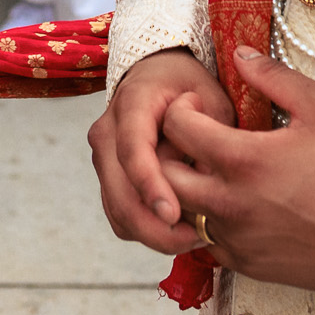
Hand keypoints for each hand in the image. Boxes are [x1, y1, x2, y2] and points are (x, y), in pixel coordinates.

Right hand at [89, 49, 234, 256]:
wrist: (157, 76)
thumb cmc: (187, 86)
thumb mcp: (211, 99)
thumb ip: (211, 136)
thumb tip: (207, 181)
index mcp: (132, 104)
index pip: (133, 150)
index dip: (150, 184)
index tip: (172, 214)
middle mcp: (108, 133)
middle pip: (119, 193)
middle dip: (154, 227)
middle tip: (197, 238)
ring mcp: (103, 158)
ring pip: (118, 212)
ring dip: (153, 233)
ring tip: (194, 235)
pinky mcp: (108, 180)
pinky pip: (121, 217)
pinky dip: (146, 230)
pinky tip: (178, 228)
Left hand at [156, 45, 314, 293]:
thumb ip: (274, 76)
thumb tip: (239, 55)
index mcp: (243, 160)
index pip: (177, 127)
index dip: (182, 109)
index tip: (201, 106)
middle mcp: (229, 203)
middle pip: (163, 174)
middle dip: (169, 151)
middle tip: (195, 141)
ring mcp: (235, 238)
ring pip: (182, 212)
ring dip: (188, 189)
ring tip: (216, 173)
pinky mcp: (246, 264)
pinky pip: (206, 242)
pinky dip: (211, 222)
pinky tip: (236, 206)